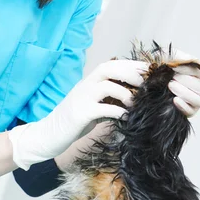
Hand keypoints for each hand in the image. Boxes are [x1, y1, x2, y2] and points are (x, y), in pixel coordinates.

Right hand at [8, 59, 147, 169]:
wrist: (49, 134)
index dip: (131, 65)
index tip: (150, 69)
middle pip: (108, 68)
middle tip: (146, 83)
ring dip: (125, 93)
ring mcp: (81, 98)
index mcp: (89, 81)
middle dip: (129, 73)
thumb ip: (109, 99)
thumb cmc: (75, 121)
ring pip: (106, 86)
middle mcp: (84, 85)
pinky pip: (101, 108)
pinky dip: (116, 112)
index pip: (111, 65)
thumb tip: (134, 96)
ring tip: (136, 104)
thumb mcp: (94, 105)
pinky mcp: (79, 114)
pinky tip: (125, 117)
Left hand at [168, 49, 199, 116]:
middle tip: (172, 79)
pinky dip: (183, 106)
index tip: (176, 67)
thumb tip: (181, 62)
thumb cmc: (166, 65)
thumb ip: (177, 57)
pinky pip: (191, 112)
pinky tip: (174, 99)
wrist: (156, 79)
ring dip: (184, 93)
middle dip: (187, 83)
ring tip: (170, 85)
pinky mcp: (191, 110)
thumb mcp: (170, 56)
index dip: (191, 69)